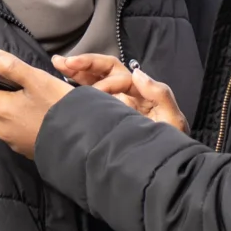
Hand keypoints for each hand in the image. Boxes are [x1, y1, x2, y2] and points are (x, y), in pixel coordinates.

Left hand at [0, 47, 76, 158]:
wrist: (82, 142)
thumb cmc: (60, 108)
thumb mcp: (37, 80)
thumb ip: (9, 66)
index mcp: (2, 108)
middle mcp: (2, 127)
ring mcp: (13, 141)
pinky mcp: (25, 150)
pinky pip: (6, 135)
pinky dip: (2, 123)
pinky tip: (17, 117)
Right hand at [52, 52, 188, 133]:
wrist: (157, 168)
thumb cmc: (166, 145)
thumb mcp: (171, 121)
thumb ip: (160, 95)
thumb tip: (137, 73)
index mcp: (141, 93)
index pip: (119, 76)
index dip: (105, 78)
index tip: (94, 91)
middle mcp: (128, 94)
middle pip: (106, 70)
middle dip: (86, 63)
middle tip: (65, 63)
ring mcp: (115, 103)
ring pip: (96, 78)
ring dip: (78, 69)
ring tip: (59, 63)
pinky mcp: (104, 114)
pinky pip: (90, 93)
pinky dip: (77, 83)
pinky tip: (62, 77)